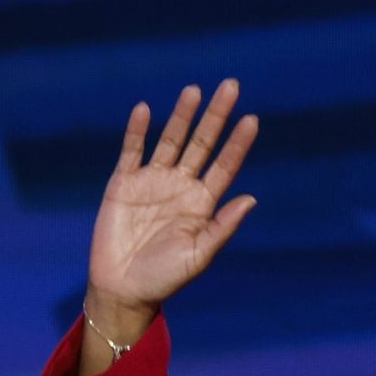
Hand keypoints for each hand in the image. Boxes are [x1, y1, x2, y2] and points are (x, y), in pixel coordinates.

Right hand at [85, 81, 257, 339]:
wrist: (123, 288)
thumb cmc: (164, 278)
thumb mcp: (199, 255)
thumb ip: (223, 227)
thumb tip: (251, 199)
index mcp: (202, 203)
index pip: (225, 166)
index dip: (237, 143)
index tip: (252, 119)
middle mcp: (180, 186)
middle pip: (202, 143)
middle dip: (216, 116)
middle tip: (231, 86)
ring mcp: (152, 181)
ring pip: (171, 139)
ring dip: (182, 116)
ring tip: (194, 90)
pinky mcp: (124, 182)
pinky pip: (131, 150)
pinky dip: (137, 131)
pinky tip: (145, 109)